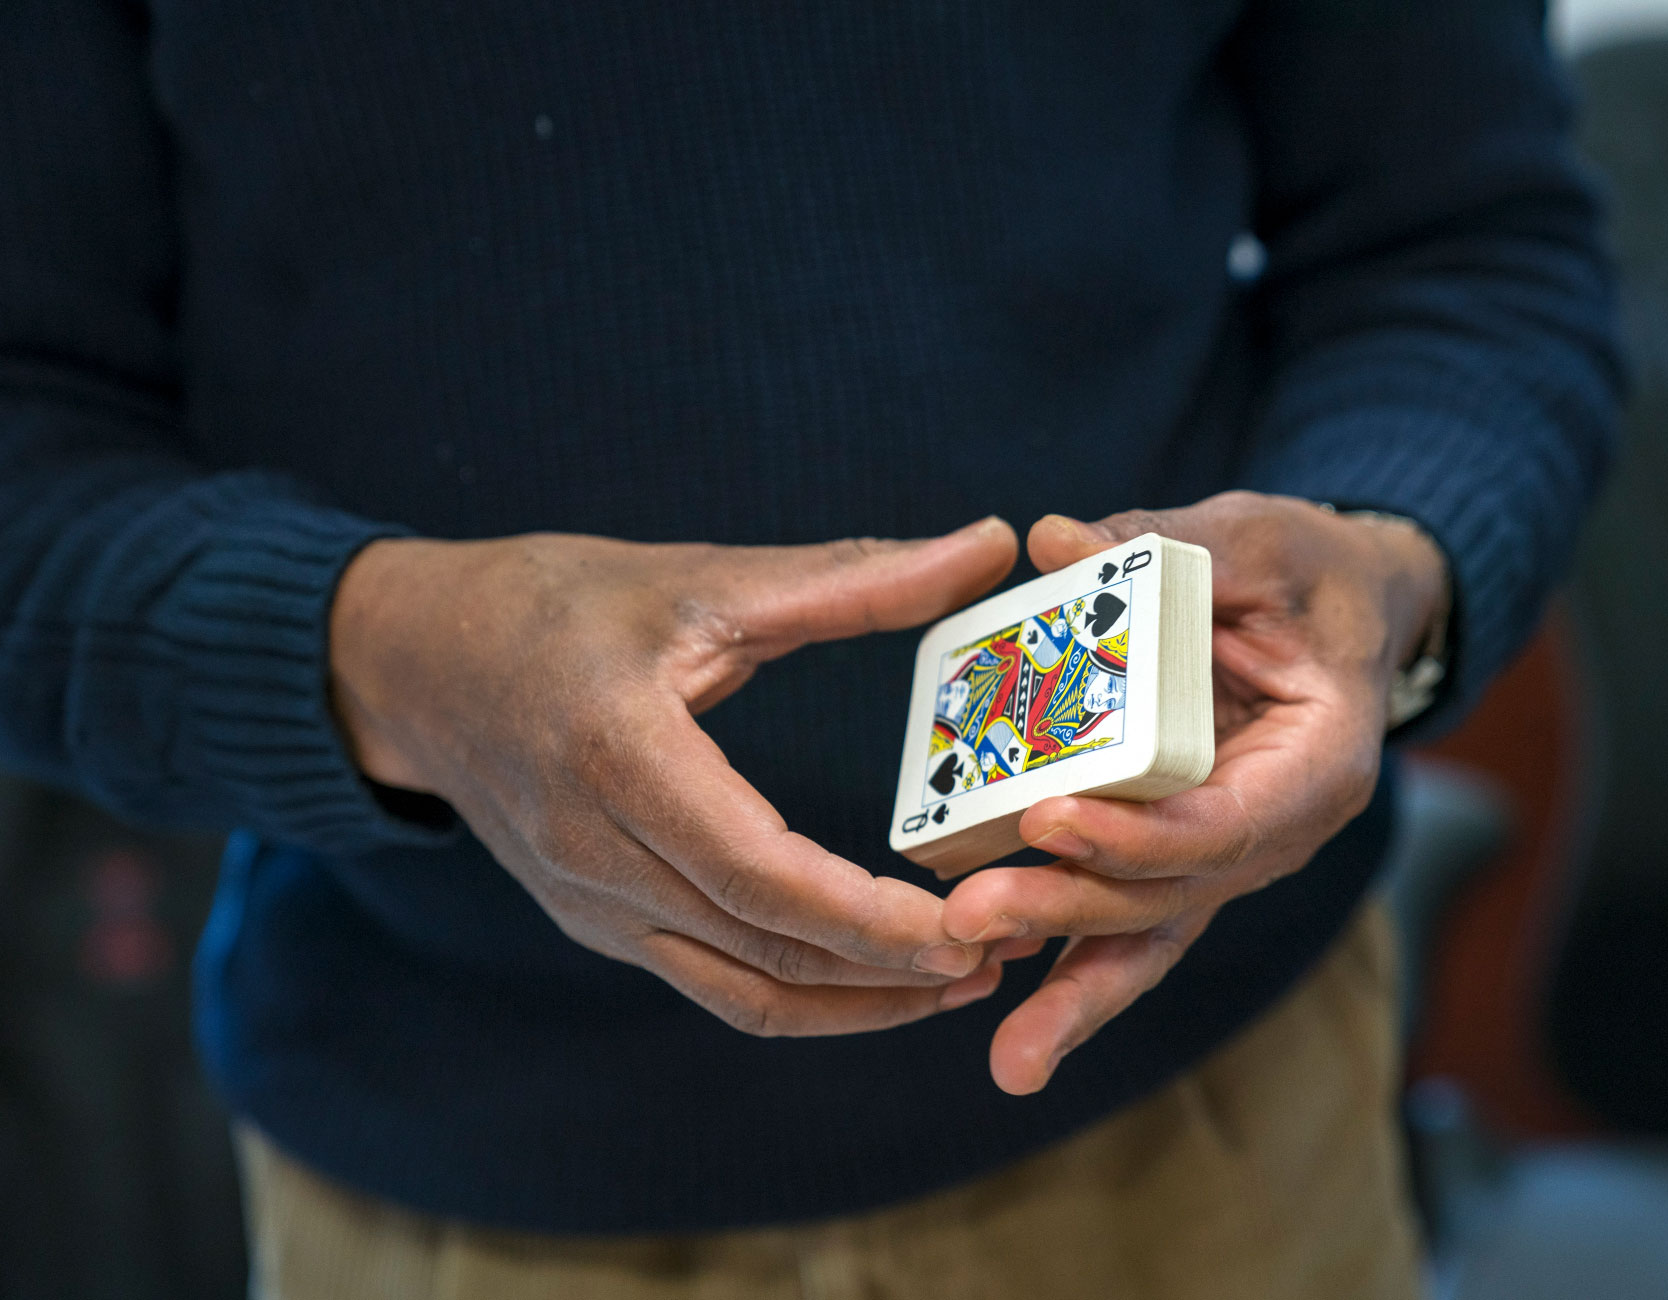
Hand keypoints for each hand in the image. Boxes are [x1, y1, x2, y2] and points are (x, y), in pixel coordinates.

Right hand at [328, 519, 1022, 1035]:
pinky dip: (804, 997)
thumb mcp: (702, 577)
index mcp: (619, 755)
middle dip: (893, 970)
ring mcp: (590, 904)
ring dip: (859, 1002)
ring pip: (744, 994)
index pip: (760, 876)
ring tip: (967, 979)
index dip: (869, 917)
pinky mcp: (597, 924)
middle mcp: (596, 852)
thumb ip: (852, 578)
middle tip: (1009, 945)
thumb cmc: (555, 603)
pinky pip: (713, 985)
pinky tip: (879, 976)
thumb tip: (988, 545)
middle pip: (764, 952)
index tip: (971, 926)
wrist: (412, 663)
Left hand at [939, 492, 1447, 1092]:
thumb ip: (1164, 542)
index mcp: (1321, 761)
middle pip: (1174, 895)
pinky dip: (1070, 971)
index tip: (1051, 819)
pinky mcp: (1174, 858)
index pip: (1232, 820)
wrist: (1340, 617)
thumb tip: (1052, 539)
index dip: (1143, 832)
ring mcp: (1224, 856)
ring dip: (1074, 988)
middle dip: (1073, 912)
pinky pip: (1125, 922)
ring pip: (1151, 937)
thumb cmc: (1308, 574)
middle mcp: (1277, 830)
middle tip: (972, 918)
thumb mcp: (1258, 537)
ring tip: (1008, 1058)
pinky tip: (1007, 1030)